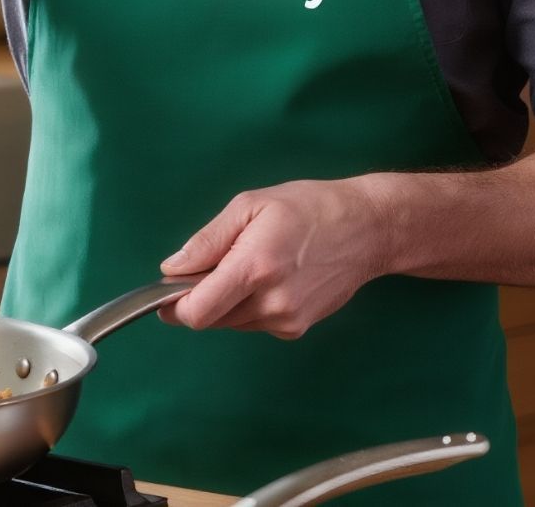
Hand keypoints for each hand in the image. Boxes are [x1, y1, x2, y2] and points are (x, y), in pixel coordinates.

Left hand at [158, 177, 391, 339]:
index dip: (175, 306)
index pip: (198, 312)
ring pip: (231, 323)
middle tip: (215, 265)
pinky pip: (254, 324)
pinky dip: (250, 306)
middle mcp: (271, 302)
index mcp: (255, 268)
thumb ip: (207, 241)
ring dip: (227, 301)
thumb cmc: (309, 208)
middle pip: (211, 320)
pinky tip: (271, 279)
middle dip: (201, 298)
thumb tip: (173, 268)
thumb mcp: (250, 206)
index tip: (167, 293)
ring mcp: (287, 320)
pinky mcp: (297, 329)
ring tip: (252, 265)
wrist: (366, 230)